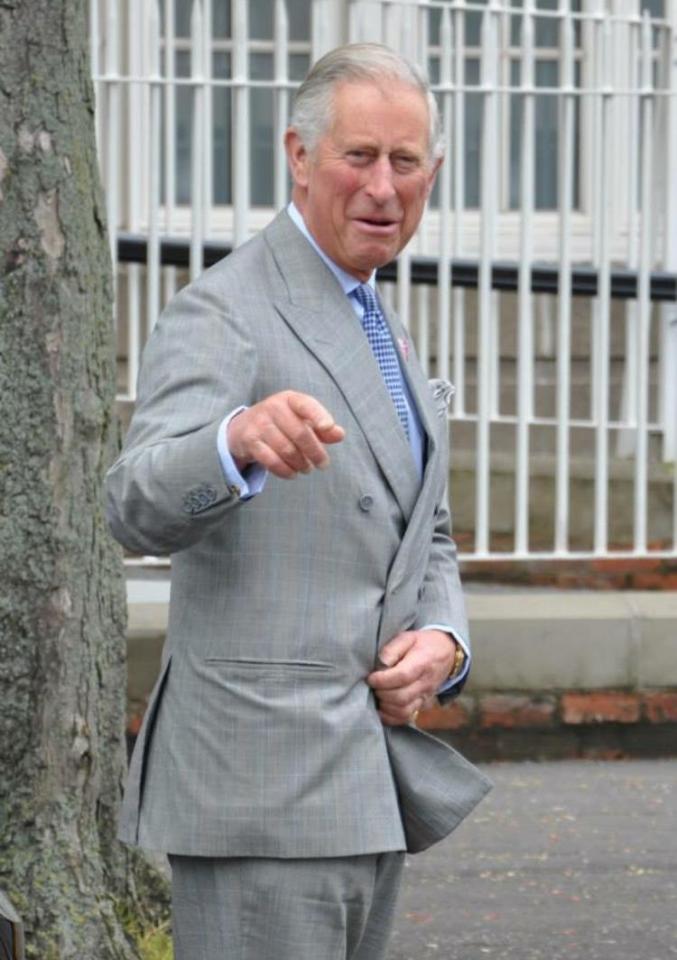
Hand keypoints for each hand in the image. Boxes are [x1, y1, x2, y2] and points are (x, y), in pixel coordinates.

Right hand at [227, 390, 344, 478]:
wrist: (242, 428)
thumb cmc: (280, 423)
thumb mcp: (300, 419)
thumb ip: (322, 427)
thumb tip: (339, 434)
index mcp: (289, 399)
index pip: (306, 405)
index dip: (318, 415)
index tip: (328, 427)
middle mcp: (273, 407)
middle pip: (299, 433)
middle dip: (315, 452)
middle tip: (323, 464)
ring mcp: (259, 424)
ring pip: (286, 449)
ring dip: (301, 463)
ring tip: (307, 469)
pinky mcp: (250, 441)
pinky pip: (271, 460)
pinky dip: (285, 470)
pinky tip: (293, 474)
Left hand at [366, 629, 455, 725]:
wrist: (446, 653)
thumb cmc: (422, 644)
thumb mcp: (408, 637)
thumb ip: (393, 648)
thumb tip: (381, 663)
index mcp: (422, 663)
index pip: (402, 676)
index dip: (383, 680)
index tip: (371, 677)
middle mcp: (425, 683)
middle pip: (402, 697)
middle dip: (382, 693)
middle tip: (372, 686)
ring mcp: (425, 696)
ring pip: (404, 711)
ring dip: (385, 706)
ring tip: (377, 695)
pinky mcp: (422, 705)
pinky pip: (406, 718)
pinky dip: (391, 717)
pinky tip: (382, 708)